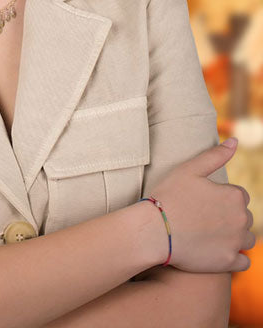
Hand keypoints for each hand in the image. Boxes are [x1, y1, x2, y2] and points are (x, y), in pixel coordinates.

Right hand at [149, 138, 255, 272]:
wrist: (155, 230)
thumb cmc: (169, 196)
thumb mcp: (188, 169)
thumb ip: (215, 155)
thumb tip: (235, 140)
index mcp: (234, 196)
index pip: (238, 195)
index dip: (220, 197)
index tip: (202, 200)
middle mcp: (241, 219)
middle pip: (244, 217)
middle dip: (229, 216)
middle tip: (202, 217)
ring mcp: (236, 242)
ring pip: (246, 239)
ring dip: (234, 236)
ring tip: (209, 233)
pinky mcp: (229, 262)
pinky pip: (243, 261)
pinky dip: (234, 257)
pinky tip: (216, 250)